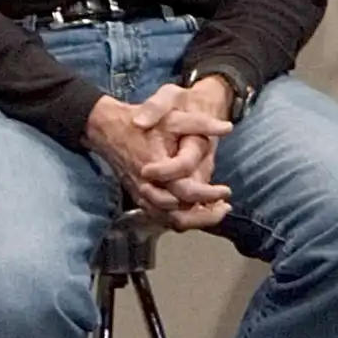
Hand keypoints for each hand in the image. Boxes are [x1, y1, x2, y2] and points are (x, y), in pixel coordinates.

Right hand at [85, 85, 232, 230]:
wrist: (109, 129)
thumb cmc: (142, 122)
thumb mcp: (172, 116)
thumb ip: (200, 123)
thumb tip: (228, 128)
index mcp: (158, 169)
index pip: (187, 192)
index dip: (210, 195)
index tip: (227, 191)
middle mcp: (148, 188)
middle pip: (180, 216)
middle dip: (205, 216)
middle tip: (225, 208)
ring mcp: (142, 196)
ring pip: (170, 221)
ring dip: (194, 221)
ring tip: (214, 212)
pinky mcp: (139, 198)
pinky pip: (160, 218)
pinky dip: (179, 219)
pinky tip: (194, 211)